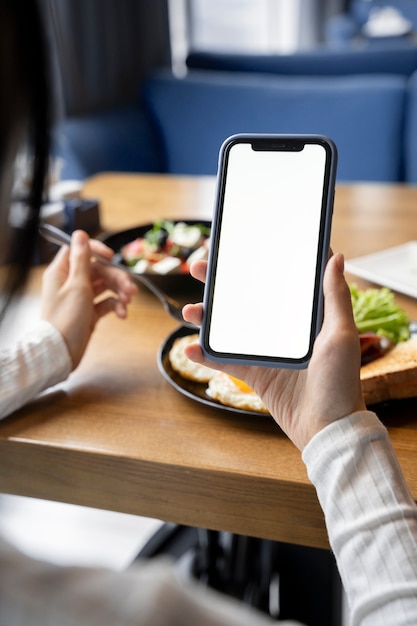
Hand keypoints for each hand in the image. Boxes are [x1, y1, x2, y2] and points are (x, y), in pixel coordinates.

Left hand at [41, 230, 137, 368]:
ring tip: (128, 302)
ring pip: (105, 287)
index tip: (111, 256)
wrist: (60, 353)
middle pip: (98, 270)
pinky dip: (115, 307)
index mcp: (62, 272)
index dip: (96, 250)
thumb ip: (82, 260)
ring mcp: (80, 298)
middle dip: (116, 278)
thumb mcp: (77, 286)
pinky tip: (121, 314)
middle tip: (131, 289)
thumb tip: (80, 234)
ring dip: (119, 292)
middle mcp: (70, 283)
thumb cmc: (65, 320)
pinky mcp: (88, 312)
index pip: (80, 251)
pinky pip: (106, 303)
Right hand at [183, 253, 365, 449]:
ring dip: (206, 317)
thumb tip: (336, 257)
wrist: (327, 428)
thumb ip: (335, 297)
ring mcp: (264, 352)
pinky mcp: (253, 374)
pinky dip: (204, 354)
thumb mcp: (342, 334)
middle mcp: (281, 330)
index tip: (236, 248)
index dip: (255, 264)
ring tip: (189, 311)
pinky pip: (224, 360)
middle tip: (198, 268)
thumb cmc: (341, 382)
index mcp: (302, 317)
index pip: (275, 282)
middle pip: (244, 300)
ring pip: (228, 328)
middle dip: (219, 285)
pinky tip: (190, 347)